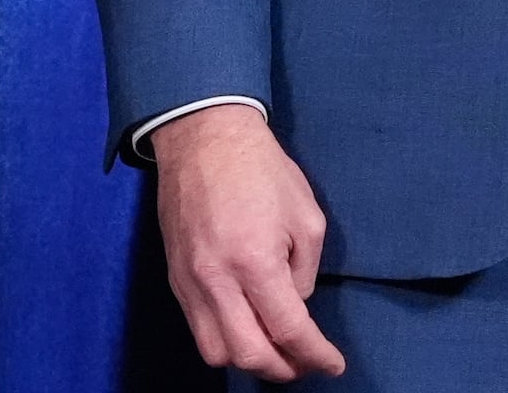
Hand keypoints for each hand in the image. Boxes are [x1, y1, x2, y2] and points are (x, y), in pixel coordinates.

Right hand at [150, 105, 343, 381]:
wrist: (203, 137)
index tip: (333, 365)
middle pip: (247, 355)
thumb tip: (294, 305)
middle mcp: (217, 280)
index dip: (315, 355)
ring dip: (249, 359)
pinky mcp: (175, 278)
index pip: (289, 329)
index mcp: (255, 260)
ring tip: (274, 349)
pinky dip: (225, 339)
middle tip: (304, 363)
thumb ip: (304, 271)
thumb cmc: (262, 170)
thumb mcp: (306, 216)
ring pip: (215, 352)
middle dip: (282, 369)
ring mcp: (189, 282)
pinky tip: (246, 327)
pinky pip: (197, 328)